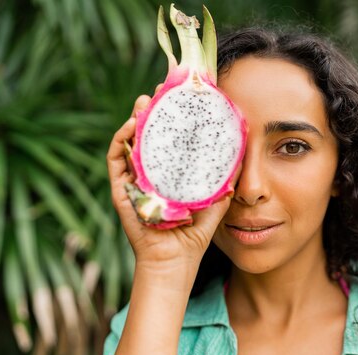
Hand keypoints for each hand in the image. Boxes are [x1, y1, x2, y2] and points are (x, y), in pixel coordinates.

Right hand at [107, 85, 231, 282]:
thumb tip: (242, 154)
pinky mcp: (121, 191)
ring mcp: (133, 181)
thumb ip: (224, 179)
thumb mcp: (213, 200)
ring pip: (128, 142)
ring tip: (144, 102)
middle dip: (151, 110)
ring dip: (134, 119)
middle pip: (146, 134)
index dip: (171, 116)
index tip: (180, 96)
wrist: (176, 261)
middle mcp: (149, 174)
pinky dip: (120, 142)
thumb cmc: (194, 233)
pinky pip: (115, 161)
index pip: (167, 138)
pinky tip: (131, 127)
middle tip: (161, 90)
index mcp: (169, 173)